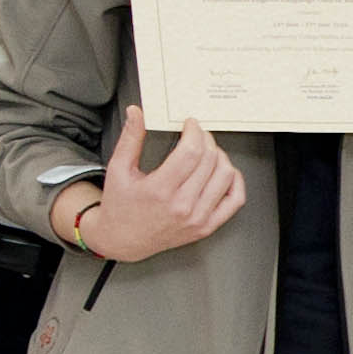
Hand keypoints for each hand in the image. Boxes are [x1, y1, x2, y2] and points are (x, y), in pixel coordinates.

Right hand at [82, 106, 244, 261]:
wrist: (122, 240)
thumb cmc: (120, 207)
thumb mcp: (118, 169)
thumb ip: (130, 138)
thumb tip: (136, 112)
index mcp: (159, 190)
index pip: (191, 152)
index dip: (195, 132)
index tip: (191, 124)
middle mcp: (182, 206)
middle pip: (209, 161)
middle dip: (206, 139)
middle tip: (198, 134)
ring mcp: (197, 219)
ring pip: (225, 176)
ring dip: (220, 156)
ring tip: (208, 151)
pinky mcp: (206, 227)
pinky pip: (235, 200)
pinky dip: (235, 181)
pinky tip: (223, 172)